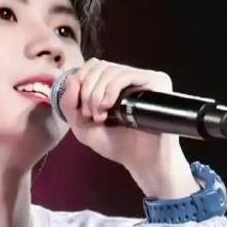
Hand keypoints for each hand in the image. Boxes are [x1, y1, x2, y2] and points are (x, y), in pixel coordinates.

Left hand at [58, 57, 184, 176]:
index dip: (80, 82)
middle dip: (87, 91)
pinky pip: (128, 75)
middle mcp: (128, 77)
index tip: (80, 109)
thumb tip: (72, 79)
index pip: (92, 66)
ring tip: (100, 116)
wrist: (140, 161)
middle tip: (89, 114)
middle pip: (99, 66)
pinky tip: (108, 107)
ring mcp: (143, 78)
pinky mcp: (157, 82)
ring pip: (111, 70)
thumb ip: (69, 103)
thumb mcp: (82, 125)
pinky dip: (111, 89)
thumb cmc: (116, 144)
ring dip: (97, 94)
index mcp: (111, 84)